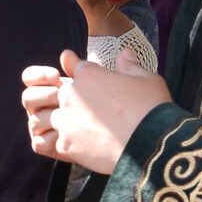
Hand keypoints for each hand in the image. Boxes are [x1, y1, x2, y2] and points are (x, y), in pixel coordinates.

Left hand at [21, 51, 167, 175]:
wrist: (149, 143)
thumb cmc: (152, 107)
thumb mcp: (147, 79)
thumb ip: (130, 65)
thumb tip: (125, 53)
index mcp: (89, 75)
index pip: (73, 67)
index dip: (73, 68)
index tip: (68, 66)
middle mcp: (72, 95)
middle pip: (58, 94)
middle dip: (65, 100)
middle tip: (79, 110)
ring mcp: (66, 120)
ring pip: (50, 119)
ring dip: (61, 123)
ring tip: (74, 131)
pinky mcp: (66, 145)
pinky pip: (55, 142)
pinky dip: (65, 145)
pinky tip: (77, 148)